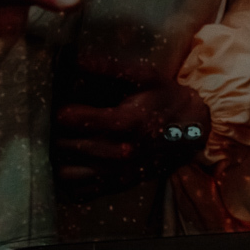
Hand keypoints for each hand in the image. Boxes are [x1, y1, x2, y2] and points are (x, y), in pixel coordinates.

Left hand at [54, 80, 211, 199]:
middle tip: (56, 121)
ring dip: (58, 157)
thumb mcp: (144, 77)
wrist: (195, 131)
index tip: (62, 102)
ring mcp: (116, 173)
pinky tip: (72, 162)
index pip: (68, 119)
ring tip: (63, 141)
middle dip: (54, 131)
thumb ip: (107, 67)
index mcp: (124, 122)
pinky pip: (77, 191)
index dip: (59, 107)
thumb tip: (70, 57)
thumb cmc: (165, 99)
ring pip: (63, 171)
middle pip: (61, 145)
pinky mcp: (116, 186)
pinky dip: (68, 179)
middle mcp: (118, 152)